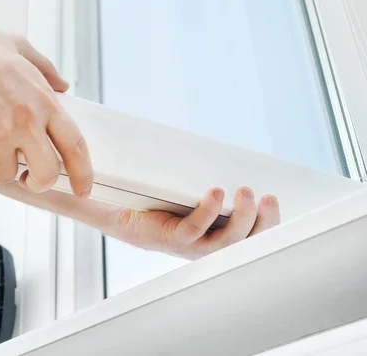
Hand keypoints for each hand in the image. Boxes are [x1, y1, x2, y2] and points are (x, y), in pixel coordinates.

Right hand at [0, 17, 93, 196]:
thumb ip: (46, 70)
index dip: (83, 174)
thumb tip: (63, 86)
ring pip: (4, 175)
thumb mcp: (21, 49)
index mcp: (44, 101)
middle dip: (36, 182)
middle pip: (46, 173)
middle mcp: (27, 121)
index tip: (83, 189)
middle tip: (25, 177)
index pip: (74, 146)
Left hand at [107, 187, 279, 258]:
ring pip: (225, 241)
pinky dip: (207, 212)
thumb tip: (237, 158)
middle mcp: (211, 246)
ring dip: (240, 217)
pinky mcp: (173, 239)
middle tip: (268, 197)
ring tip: (245, 192)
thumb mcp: (196, 193)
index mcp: (222, 237)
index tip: (277, 201)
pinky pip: (194, 229)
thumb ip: (217, 185)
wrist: (127, 214)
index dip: (271, 223)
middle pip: (246, 241)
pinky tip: (215, 193)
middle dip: (262, 221)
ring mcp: (192, 246)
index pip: (255, 236)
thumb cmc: (166, 203)